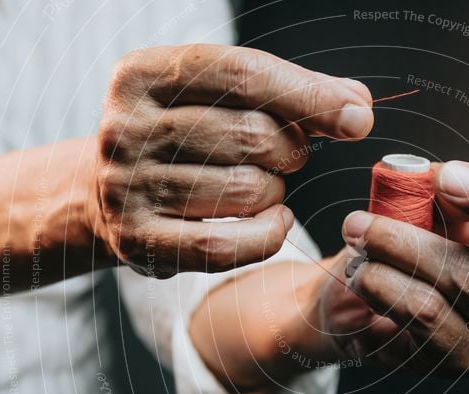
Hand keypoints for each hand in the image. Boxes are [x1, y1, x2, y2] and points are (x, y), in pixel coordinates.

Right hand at [85, 44, 372, 276]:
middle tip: (285, 156)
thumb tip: (357, 105)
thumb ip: (290, 94)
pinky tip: (274, 221)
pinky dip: (268, 235)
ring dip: (276, 193)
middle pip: (252, 135)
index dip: (309, 95)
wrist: (110, 190)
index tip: (358, 116)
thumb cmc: (185, 136)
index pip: (242, 74)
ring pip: (248, 190)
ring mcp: (127, 187)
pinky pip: (228, 245)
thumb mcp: (222, 99)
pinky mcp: (140, 241)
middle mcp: (127, 128)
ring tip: (261, 186)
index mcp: (144, 74)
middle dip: (290, 149)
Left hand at [315, 135, 468, 374]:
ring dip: (405, 243)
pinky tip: (360, 270)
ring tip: (358, 226)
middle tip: (442, 178)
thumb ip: (449, 185)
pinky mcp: (463, 360)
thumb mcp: (440, 203)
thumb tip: (439, 180)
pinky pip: (428, 316)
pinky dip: (388, 284)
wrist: (371, 299)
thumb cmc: (417, 239)